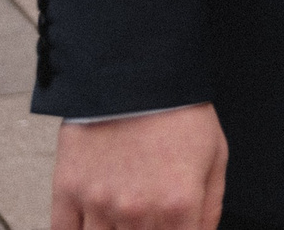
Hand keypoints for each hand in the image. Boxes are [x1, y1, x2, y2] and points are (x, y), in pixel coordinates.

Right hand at [52, 103, 226, 229]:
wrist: (138, 69)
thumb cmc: (179, 110)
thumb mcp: (214, 157)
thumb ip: (209, 208)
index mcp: (177, 205)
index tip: (173, 228)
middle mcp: (136, 212)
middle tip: (146, 219)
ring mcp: (98, 204)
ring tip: (124, 219)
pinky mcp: (68, 191)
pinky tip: (93, 224)